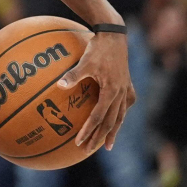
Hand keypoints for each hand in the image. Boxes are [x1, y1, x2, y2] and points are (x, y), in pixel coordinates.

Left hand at [56, 31, 135, 152]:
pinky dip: (119, 116)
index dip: (89, 131)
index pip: (99, 117)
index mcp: (112, 91)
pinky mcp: (127, 85)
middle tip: (88, 150)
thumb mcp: (84, 61)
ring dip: (112, 131)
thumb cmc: (98, 49)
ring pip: (120, 117)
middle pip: (111, 122)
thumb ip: (72, 75)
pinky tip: (116, 121)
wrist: (115, 36)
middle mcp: (122, 94)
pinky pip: (124, 106)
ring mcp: (126, 90)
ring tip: (106, 145)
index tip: (79, 142)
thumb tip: (58, 85)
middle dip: (99, 137)